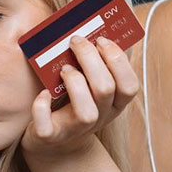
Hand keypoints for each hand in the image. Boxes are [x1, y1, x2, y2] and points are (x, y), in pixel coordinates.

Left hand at [20, 34, 140, 159]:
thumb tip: (89, 28)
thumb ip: (94, 65)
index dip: (118, 60)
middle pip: (106, 89)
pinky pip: (47, 126)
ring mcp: (75, 130)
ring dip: (74, 83)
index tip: (101, 39)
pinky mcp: (49, 137)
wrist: (53, 142)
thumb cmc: (72, 104)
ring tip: (64, 69)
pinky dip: (42, 106)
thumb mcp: (90, 87)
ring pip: (86, 111)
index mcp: (114, 104)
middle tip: (75, 41)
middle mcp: (100, 118)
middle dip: (91, 59)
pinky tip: (43, 93)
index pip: (130, 86)